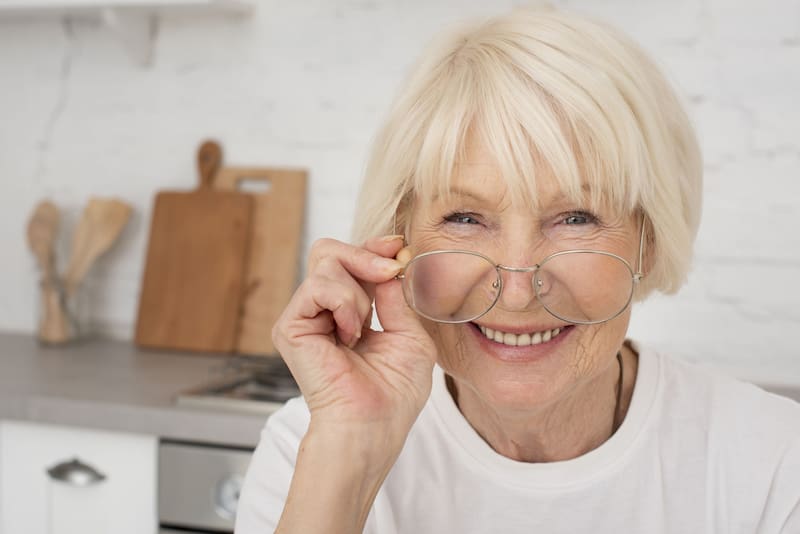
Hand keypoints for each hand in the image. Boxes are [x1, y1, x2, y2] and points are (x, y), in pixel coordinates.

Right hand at [272, 235, 436, 450]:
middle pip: (330, 251)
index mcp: (349, 311)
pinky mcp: (290, 326)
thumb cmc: (394, 393)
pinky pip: (318, 286)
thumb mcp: (411, 334)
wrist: (373, 425)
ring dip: (359, 292)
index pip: (351, 262)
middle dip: (365, 254)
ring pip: (327, 262)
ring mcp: (304, 317)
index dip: (373, 248)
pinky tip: (350, 334)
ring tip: (363, 329)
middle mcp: (322, 311)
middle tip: (391, 270)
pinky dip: (344, 303)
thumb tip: (388, 264)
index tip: (399, 248)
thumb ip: (397, 297)